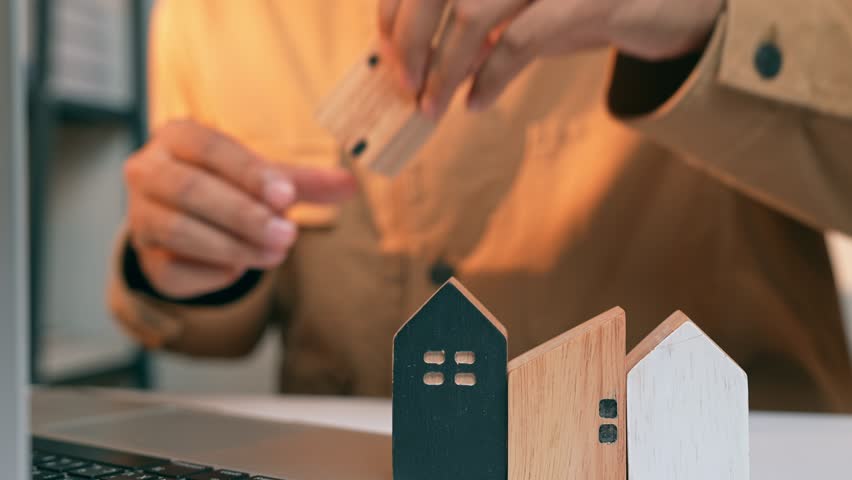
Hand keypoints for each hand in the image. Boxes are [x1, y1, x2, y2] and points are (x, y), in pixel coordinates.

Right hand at [124, 120, 356, 297]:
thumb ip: (303, 182)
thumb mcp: (265, 178)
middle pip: (191, 191)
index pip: (210, 147)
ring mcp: (140, 216)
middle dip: (244, 216)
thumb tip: (351, 185)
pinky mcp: (145, 258)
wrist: (184, 216)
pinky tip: (239, 270)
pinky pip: (172, 271)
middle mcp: (148, 171)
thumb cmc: (228, 185)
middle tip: (288, 236)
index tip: (287, 198)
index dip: (249, 173)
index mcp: (177, 137)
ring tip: (276, 254)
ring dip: (233, 246)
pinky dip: (210, 273)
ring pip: (179, 231)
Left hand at [379, 0, 722, 116]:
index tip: (386, 51)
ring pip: (472, 14)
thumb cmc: (577, 2)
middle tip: (405, 87)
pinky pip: (520, 41)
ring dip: (444, 69)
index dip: (395, 9)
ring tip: (433, 106)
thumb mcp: (517, 3)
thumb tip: (410, 57)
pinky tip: (477, 102)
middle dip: (411, 41)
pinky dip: (492, 78)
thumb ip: (472, 18)